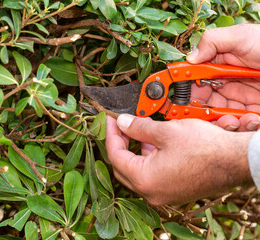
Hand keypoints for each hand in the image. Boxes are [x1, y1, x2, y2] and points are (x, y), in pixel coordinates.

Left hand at [106, 115, 253, 204]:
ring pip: (137, 172)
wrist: (236, 161)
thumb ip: (139, 127)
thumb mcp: (166, 131)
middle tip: (120, 126)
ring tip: (137, 132)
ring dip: (134, 152)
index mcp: (144, 179)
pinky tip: (153, 145)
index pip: (115, 155)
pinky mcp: (172, 192)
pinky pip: (151, 177)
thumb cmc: (205, 148)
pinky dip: (147, 161)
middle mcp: (151, 192)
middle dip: (120, 144)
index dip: (111, 135)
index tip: (111, 121)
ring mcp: (162, 194)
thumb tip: (123, 122)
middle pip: (123, 167)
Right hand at [187, 24, 259, 130]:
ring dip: (222, 123)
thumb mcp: (242, 36)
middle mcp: (228, 86)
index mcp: (220, 68)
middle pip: (204, 104)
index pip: (195, 83)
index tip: (176, 102)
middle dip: (200, 114)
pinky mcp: (254, 113)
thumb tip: (189, 59)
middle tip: (202, 118)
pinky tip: (251, 120)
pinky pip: (241, 125)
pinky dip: (242, 126)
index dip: (185, 93)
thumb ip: (212, 42)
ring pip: (220, 118)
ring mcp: (242, 101)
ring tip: (233, 121)